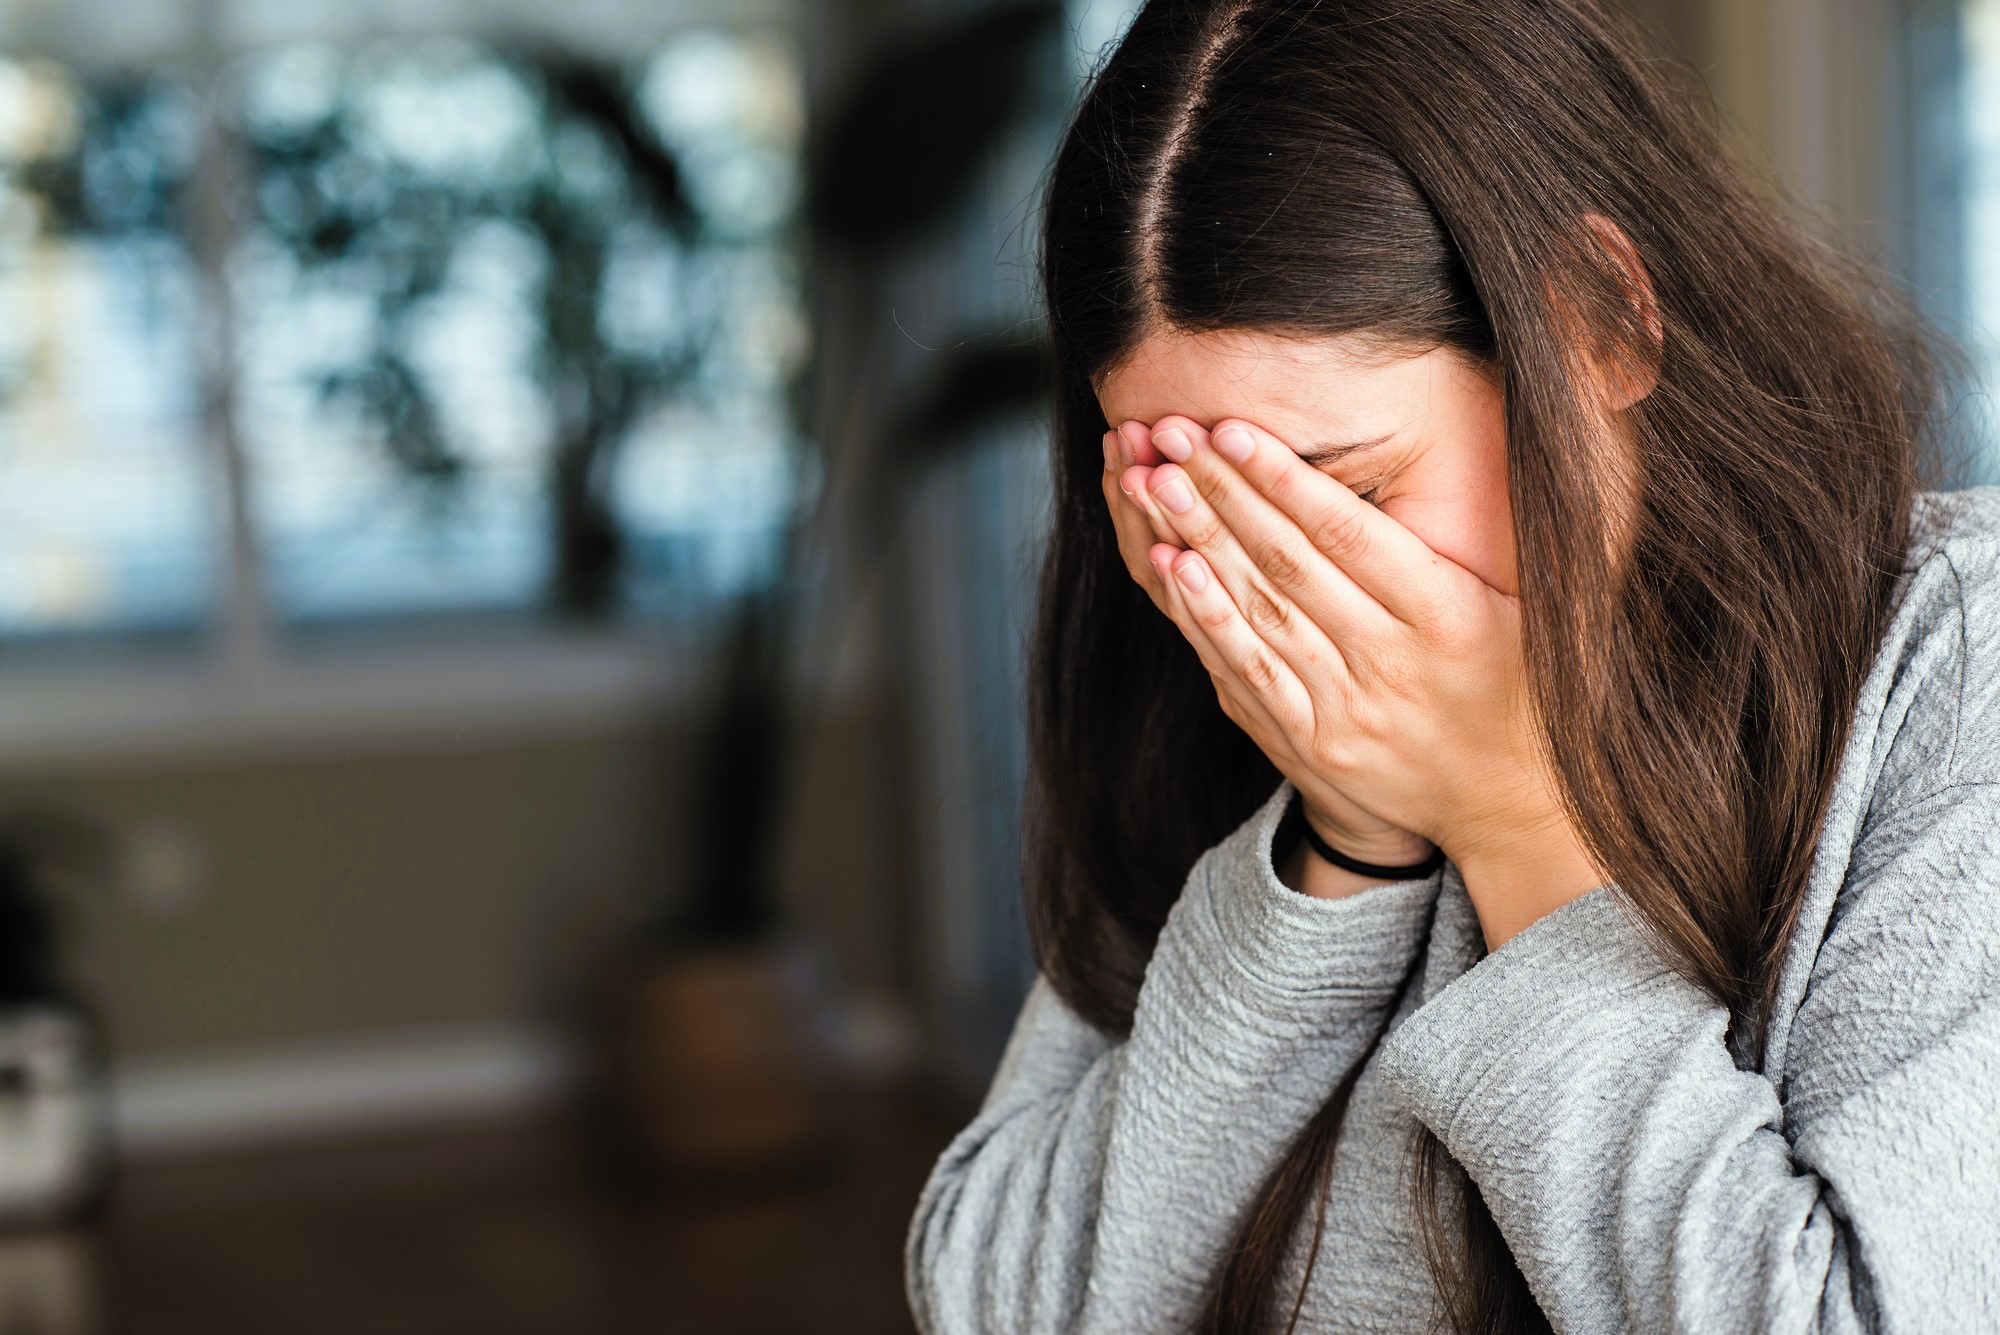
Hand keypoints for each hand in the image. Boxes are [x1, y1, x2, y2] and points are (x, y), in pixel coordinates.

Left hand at [1128, 413, 1603, 947]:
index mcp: (1447, 615)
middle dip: (1222, 492)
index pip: (1348, 534)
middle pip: (1288, 564)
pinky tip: (1167, 566)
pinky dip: (1204, 618)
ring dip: (1197, 542)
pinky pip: (1247, 672)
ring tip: (1153, 481)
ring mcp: (1346, 707)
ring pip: (1258, 612)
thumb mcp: (1540, 608)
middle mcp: (1391, 661)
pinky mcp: (1312, 742)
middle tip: (1171, 433)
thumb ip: (1502, 533)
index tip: (1232, 428)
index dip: (1283, 478)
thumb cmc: (1525, 684)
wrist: (1513, 807)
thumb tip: (1500, 443)